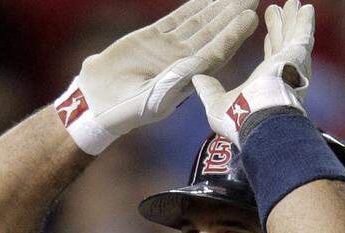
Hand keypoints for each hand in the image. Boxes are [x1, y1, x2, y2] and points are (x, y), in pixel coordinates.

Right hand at [55, 0, 258, 154]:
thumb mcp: (151, 99)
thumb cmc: (124, 110)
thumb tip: (199, 61)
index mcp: (187, 78)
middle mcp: (182, 61)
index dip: (233, 35)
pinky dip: (194, 6)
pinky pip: (177, 17)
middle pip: (213, 34)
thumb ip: (174, 79)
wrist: (95, 102)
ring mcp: (168, 48)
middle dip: (232, 15)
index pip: (216, 53)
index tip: (249, 18)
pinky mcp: (151, 37)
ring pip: (199, 22)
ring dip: (218, 8)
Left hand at [192, 0, 314, 145]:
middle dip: (281, 28)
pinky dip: (305, 22)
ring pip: (293, 37)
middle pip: (283, 44)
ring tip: (294, 3)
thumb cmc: (238, 120)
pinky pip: (302, 35)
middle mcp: (283, 75)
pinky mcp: (296, 56)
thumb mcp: (216, 104)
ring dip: (293, 21)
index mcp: (267, 84)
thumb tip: (197, 80)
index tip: (267, 33)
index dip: (270, 44)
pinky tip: (307, 8)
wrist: (257, 121)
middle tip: (278, 10)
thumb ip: (209, 90)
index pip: (270, 58)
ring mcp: (291, 66)